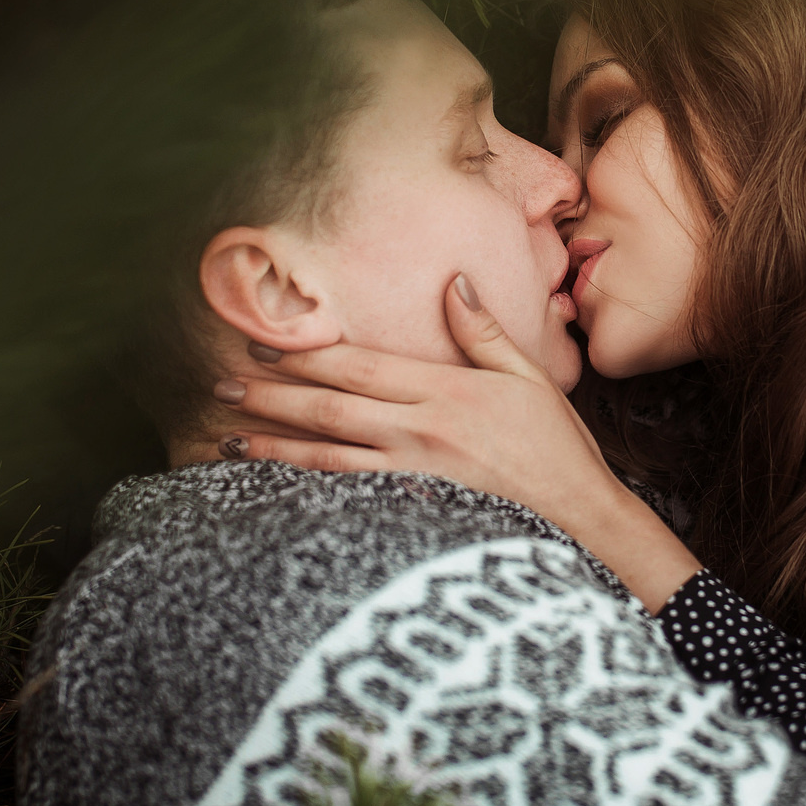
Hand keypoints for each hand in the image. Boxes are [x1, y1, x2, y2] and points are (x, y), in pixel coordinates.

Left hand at [212, 277, 700, 610]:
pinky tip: (275, 493)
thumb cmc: (558, 451)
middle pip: (329, 408)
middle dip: (270, 394)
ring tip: (227, 442)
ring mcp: (413, 479)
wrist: (583, 522)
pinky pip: (348, 502)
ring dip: (273, 447)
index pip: (360, 365)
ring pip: (326, 458)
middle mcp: (420, 432)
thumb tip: (453, 283)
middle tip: (221, 384)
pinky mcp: (413, 517)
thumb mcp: (530, 379)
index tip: (263, 342)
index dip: (306, 352)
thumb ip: (483, 333)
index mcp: (446, 392)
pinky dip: (305, 495)